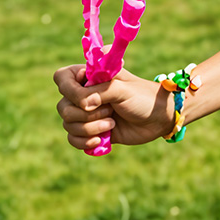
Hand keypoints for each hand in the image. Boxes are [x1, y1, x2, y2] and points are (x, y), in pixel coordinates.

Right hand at [54, 63, 173, 149]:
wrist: (158, 119)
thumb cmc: (143, 97)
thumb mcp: (123, 89)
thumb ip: (100, 91)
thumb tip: (82, 104)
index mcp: (90, 77)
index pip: (62, 78)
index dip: (69, 89)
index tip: (86, 97)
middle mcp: (84, 94)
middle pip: (63, 106)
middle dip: (85, 114)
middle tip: (110, 111)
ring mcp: (87, 114)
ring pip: (68, 124)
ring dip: (89, 128)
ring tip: (112, 124)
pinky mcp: (91, 131)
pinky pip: (73, 139)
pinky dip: (85, 142)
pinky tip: (102, 140)